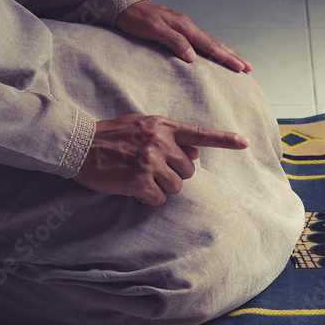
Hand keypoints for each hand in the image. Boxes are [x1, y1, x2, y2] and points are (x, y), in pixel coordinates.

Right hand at [72, 114, 249, 204]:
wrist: (79, 145)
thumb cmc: (111, 136)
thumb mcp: (142, 126)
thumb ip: (170, 136)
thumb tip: (196, 152)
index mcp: (163, 126)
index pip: (200, 133)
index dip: (224, 140)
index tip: (245, 143)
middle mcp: (160, 141)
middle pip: (189, 170)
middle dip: (174, 174)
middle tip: (151, 168)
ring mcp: (150, 161)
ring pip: (176, 186)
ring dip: (161, 187)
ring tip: (140, 177)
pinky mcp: (139, 180)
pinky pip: (158, 198)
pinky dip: (148, 197)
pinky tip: (133, 187)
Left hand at [113, 0, 251, 71]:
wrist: (124, 6)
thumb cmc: (135, 18)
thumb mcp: (152, 29)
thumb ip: (173, 41)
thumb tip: (192, 57)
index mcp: (184, 26)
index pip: (210, 45)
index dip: (226, 57)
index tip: (240, 67)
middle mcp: (187, 26)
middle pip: (215, 43)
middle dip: (233, 55)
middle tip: (249, 67)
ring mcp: (184, 27)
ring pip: (210, 42)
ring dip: (226, 52)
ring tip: (239, 62)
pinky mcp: (179, 30)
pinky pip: (201, 41)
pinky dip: (212, 49)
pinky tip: (215, 54)